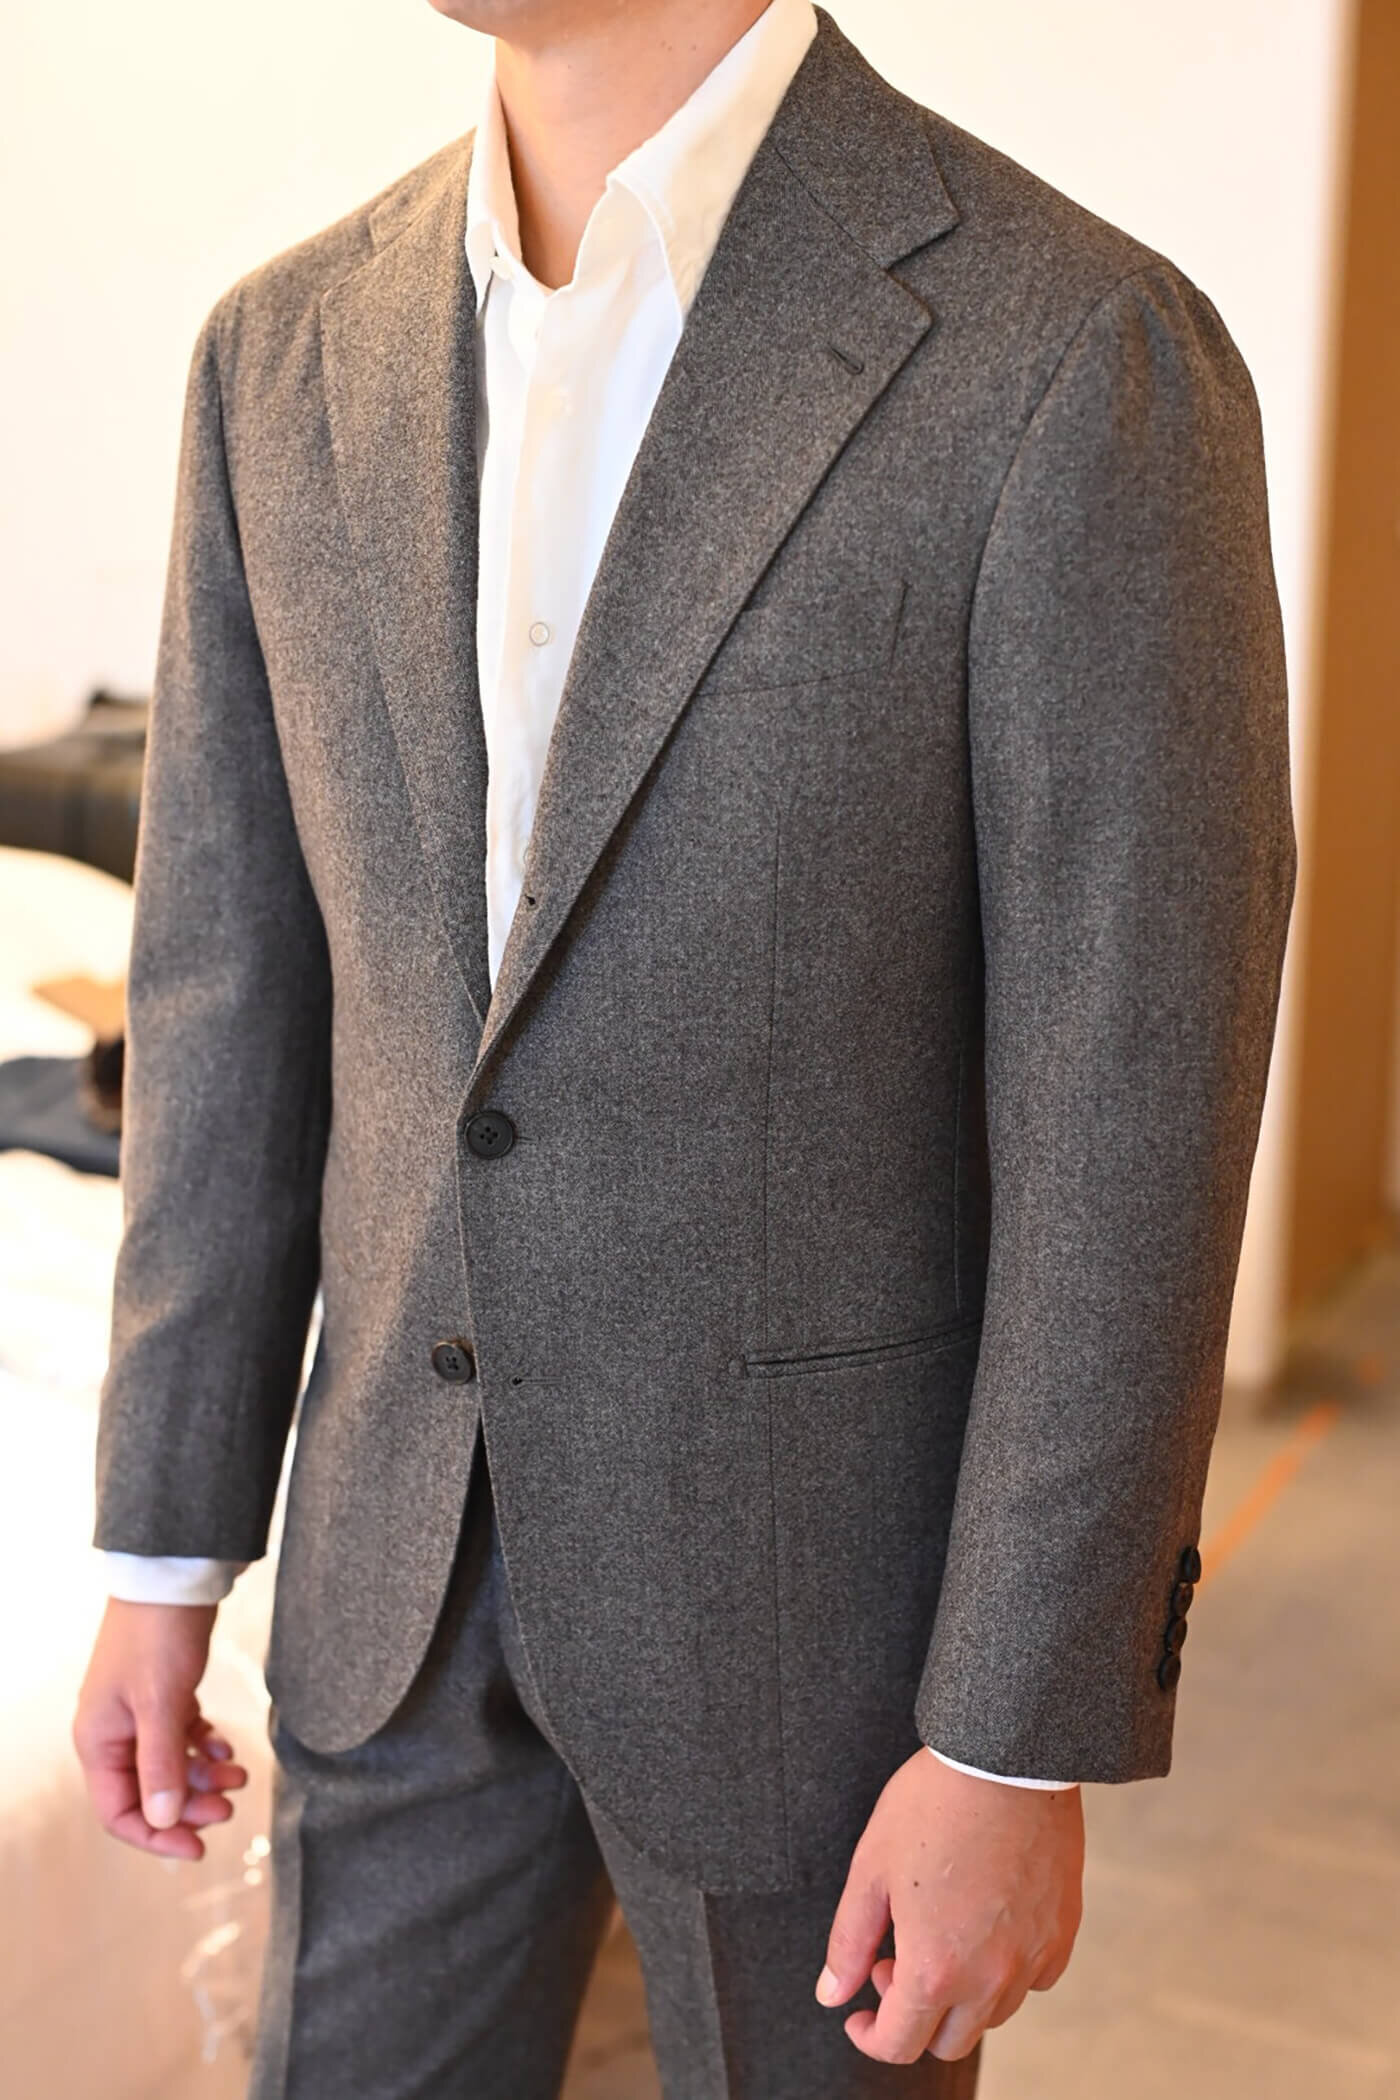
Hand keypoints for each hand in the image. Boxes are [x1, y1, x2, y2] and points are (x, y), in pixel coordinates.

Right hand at [72, 1598, 247, 1860]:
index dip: (157, 1835)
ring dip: (203, 1777)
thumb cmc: (158, 1635)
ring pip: (170, 1766)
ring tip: (240, 1775)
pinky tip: (226, 1745)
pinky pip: (181, 1737)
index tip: (199, 1846)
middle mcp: (113, 1733)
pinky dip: (204, 1746)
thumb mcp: (160, 1702)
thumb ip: (160, 1762)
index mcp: (98, 1741)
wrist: (172, 1575)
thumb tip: (163, 1818)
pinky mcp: (163, 1695)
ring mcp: (138, 1714)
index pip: (119, 1812)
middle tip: (231, 1807)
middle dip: (189, 1804)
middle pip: (149, 1793)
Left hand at [817, 1750, 1082, 2063]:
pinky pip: (1032, 1980)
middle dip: (912, 2014)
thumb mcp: (872, 1869)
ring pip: (992, 2014)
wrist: (1005, 1760)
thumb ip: (848, 1942)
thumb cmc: (933, 1805)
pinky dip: (1005, 1971)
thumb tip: (832, 1995)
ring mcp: (1033, 1958)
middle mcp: (991, 1979)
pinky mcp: (1062, 1933)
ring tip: (938, 1933)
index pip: (899, 2044)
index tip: (858, 2010)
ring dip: (959, 1994)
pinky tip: (984, 1924)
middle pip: (948, 2041)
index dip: (869, 2034)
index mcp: (936, 1969)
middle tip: (895, 1956)